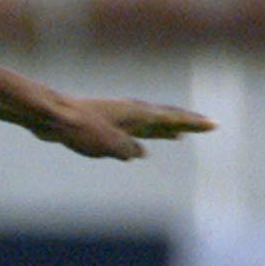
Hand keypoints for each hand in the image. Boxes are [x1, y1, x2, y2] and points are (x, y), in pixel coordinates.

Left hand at [32, 97, 214, 159]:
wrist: (50, 116)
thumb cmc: (79, 128)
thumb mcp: (108, 144)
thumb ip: (127, 149)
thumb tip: (140, 153)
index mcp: (137, 113)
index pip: (172, 118)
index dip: (193, 123)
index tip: (214, 124)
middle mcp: (131, 112)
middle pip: (165, 118)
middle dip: (187, 124)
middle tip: (209, 126)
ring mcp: (118, 116)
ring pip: (149, 124)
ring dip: (166, 130)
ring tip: (181, 136)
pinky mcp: (105, 124)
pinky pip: (132, 130)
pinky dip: (144, 135)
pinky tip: (143, 147)